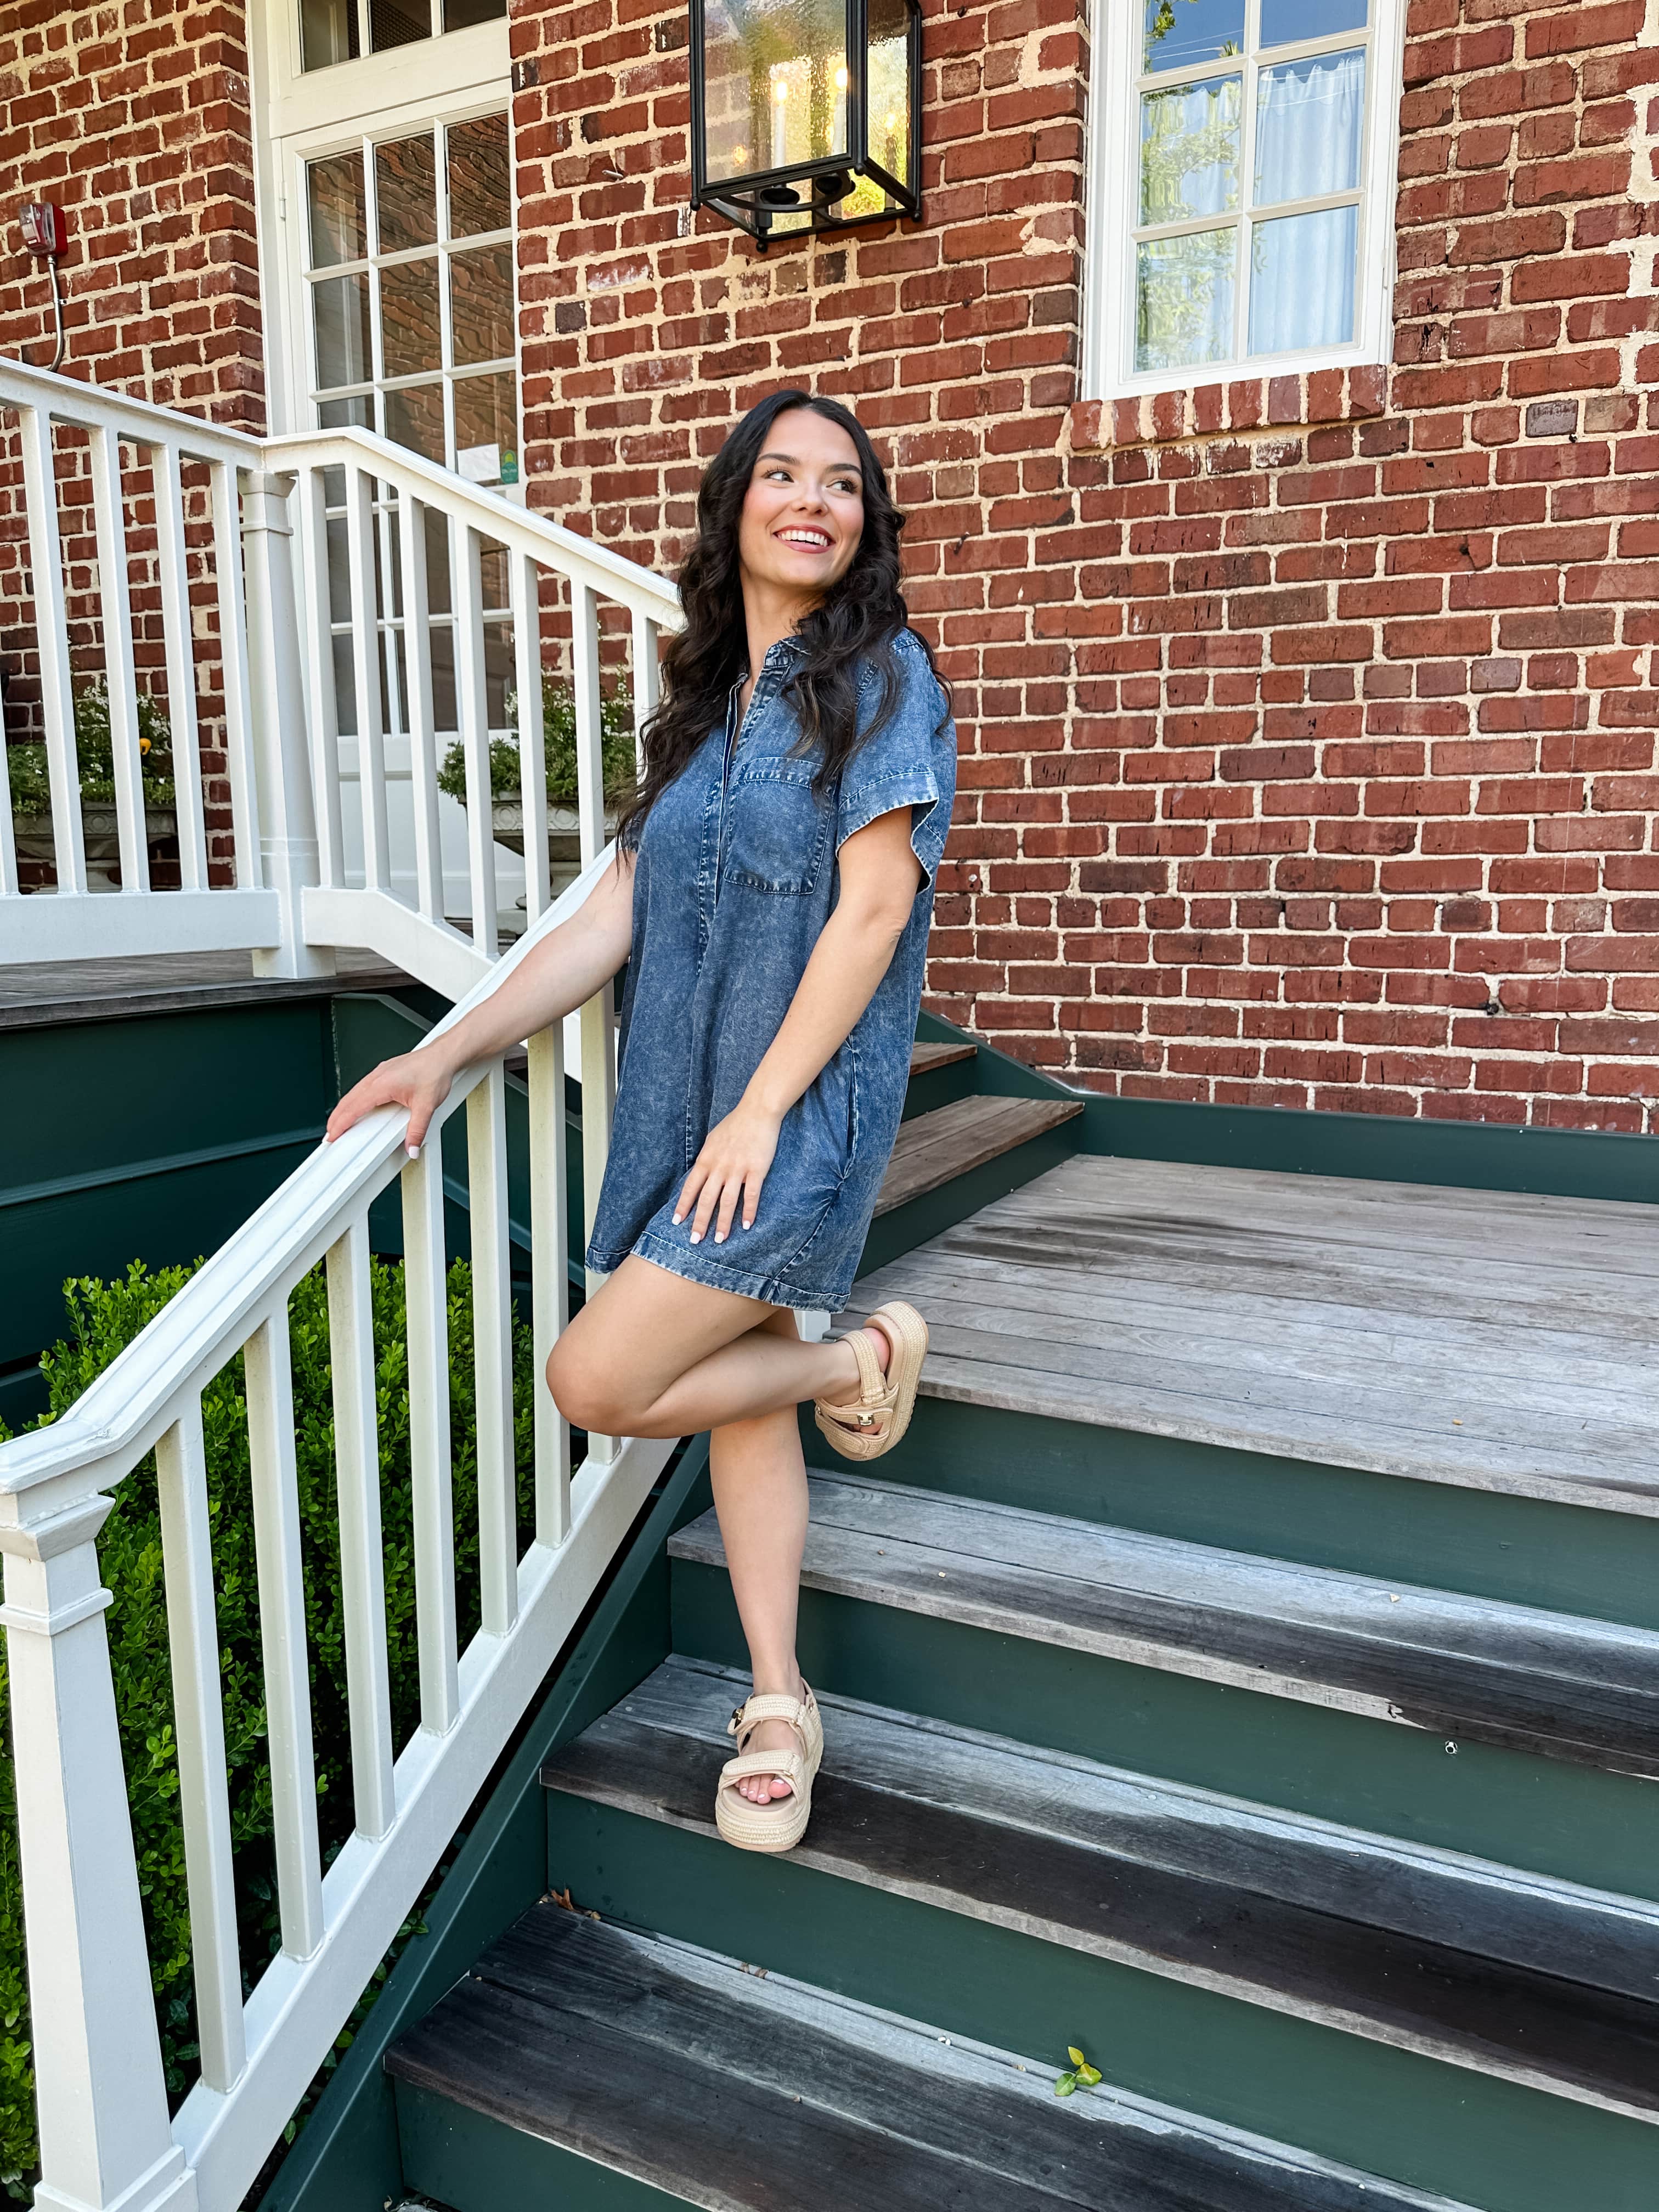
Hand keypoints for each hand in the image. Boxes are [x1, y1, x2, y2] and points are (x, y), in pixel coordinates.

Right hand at [325, 1050, 453, 1155]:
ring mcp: (379, 1073)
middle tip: (331, 1134)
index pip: (354, 1108)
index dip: (341, 1124)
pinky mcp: (384, 1072)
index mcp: (381, 1085)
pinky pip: (362, 1087)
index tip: (333, 1135)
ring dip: (344, 1108)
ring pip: (353, 1092)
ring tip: (339, 1122)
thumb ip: (417, 1130)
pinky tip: (357, 1105)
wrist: (443, 1056)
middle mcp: (377, 1077)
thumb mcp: (426, 1106)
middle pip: (348, 1100)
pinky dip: (354, 1099)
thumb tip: (411, 1147)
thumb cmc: (435, 1072)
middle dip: (336, 1118)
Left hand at [673, 1099, 782, 1245]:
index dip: (684, 1205)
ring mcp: (738, 1168)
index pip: (691, 1187)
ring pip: (727, 1200)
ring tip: (720, 1239)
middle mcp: (719, 1166)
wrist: (758, 1111)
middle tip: (695, 1240)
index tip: (677, 1222)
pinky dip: (749, 1211)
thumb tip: (700, 1172)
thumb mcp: (713, 1139)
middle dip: (700, 1221)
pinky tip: (748, 1225)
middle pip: (707, 1198)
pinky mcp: (757, 1169)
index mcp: (706, 1158)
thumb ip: (706, 1157)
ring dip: (723, 1222)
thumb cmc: (735, 1124)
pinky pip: (751, 1194)